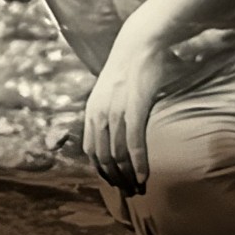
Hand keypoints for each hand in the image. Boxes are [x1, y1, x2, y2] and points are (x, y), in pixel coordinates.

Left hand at [83, 27, 175, 195]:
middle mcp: (99, 115)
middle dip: (115, 179)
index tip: (114, 181)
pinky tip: (144, 176)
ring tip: (138, 188)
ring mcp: (116, 113)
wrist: (139, 43)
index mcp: (92, 112)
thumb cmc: (130, 65)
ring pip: (118, 155)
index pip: (90, 151)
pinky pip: (134, 144)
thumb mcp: (111, 90)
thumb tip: (119, 126)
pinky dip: (138, 164)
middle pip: (102, 158)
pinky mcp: (134, 109)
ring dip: (127, 176)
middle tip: (129, 192)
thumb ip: (111, 109)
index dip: (101, 170)